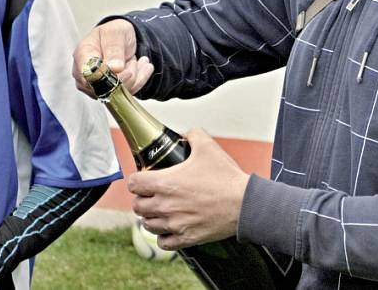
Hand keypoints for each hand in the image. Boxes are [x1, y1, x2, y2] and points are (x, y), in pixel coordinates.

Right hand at [73, 19, 153, 95]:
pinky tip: (141, 68)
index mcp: (83, 54)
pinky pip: (125, 94)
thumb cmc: (114, 34)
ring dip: (134, 76)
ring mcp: (94, 86)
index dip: (110, 75)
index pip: (90, 75)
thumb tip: (114, 68)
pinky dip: (138, 81)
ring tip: (134, 60)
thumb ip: (114, 48)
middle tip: (133, 59)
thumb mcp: (116, 32)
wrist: (121, 39)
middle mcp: (84, 73)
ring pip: (118, 93)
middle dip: (126, 74)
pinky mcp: (106, 93)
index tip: (125, 67)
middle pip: (106, 87)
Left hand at [128, 129, 249, 249]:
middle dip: (142, 198)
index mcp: (165, 182)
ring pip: (147, 224)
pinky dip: (162, 236)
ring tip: (159, 211)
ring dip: (150, 217)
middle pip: (137, 206)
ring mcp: (175, 224)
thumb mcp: (207, 146)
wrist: (244, 204)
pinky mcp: (186, 238)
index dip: (137, 179)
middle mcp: (165, 205)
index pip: (134, 183)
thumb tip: (185, 134)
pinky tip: (168, 229)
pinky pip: (163, 242)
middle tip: (151, 194)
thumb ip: (192, 135)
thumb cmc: (226, 177)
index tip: (144, 178)